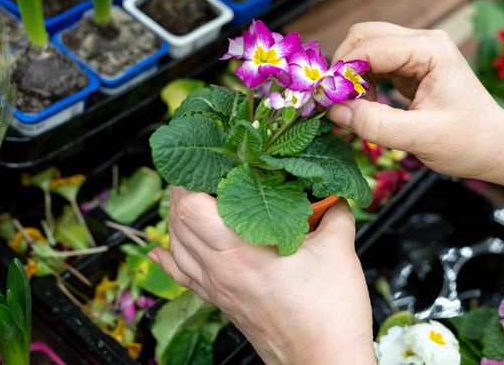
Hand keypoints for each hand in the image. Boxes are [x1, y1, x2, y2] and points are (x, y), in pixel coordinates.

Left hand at [150, 187, 375, 364]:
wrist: (322, 362)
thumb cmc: (327, 316)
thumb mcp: (340, 251)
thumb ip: (336, 213)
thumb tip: (335, 194)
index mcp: (240, 251)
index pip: (190, 205)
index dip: (192, 177)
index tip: (211, 159)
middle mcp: (220, 270)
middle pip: (176, 220)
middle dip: (185, 189)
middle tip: (207, 170)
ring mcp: (217, 288)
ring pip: (175, 245)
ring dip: (178, 217)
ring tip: (195, 196)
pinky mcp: (222, 302)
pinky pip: (182, 276)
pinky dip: (169, 256)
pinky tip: (163, 248)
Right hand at [328, 22, 503, 181]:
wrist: (497, 147)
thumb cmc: (470, 142)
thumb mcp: (421, 138)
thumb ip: (376, 124)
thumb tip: (334, 111)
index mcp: (430, 49)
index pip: (369, 47)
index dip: (342, 72)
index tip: (325, 101)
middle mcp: (424, 42)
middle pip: (364, 37)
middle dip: (344, 68)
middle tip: (336, 103)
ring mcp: (418, 52)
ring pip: (366, 48)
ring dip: (352, 76)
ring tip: (355, 109)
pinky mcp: (413, 67)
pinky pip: (376, 64)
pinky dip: (363, 83)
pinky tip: (367, 107)